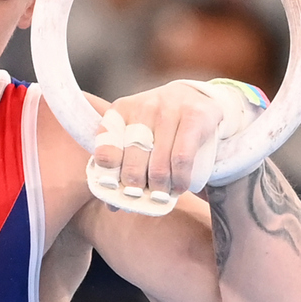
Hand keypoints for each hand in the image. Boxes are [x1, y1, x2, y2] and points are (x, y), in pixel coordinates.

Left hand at [93, 81, 228, 199]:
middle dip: (136, 187)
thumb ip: (121, 163)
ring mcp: (169, 110)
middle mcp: (143, 107)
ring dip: (160, 188)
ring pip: (159, 165)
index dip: (109, 176)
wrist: (194, 97)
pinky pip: (182, 159)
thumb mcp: (134, 133)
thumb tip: (112, 205)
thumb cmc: (158, 124)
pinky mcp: (193, 117)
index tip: (116, 189)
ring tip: (162, 194)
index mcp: (120, 111)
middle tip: (143, 195)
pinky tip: (179, 187)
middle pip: (133, 163)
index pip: (106, 151)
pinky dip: (180, 180)